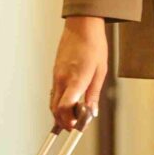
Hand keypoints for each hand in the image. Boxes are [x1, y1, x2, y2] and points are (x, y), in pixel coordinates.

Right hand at [51, 17, 107, 132]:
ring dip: (60, 114)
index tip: (78, 127)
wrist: (82, 27)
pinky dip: (58, 103)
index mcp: (76, 79)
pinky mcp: (55, 72)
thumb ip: (94, 94)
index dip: (69, 121)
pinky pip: (54, 93)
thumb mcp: (100, 71)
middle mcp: (62, 79)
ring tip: (72, 119)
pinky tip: (67, 105)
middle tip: (75, 127)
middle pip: (56, 109)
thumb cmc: (94, 45)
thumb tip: (92, 111)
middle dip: (64, 122)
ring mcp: (56, 75)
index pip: (65, 107)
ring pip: (53, 102)